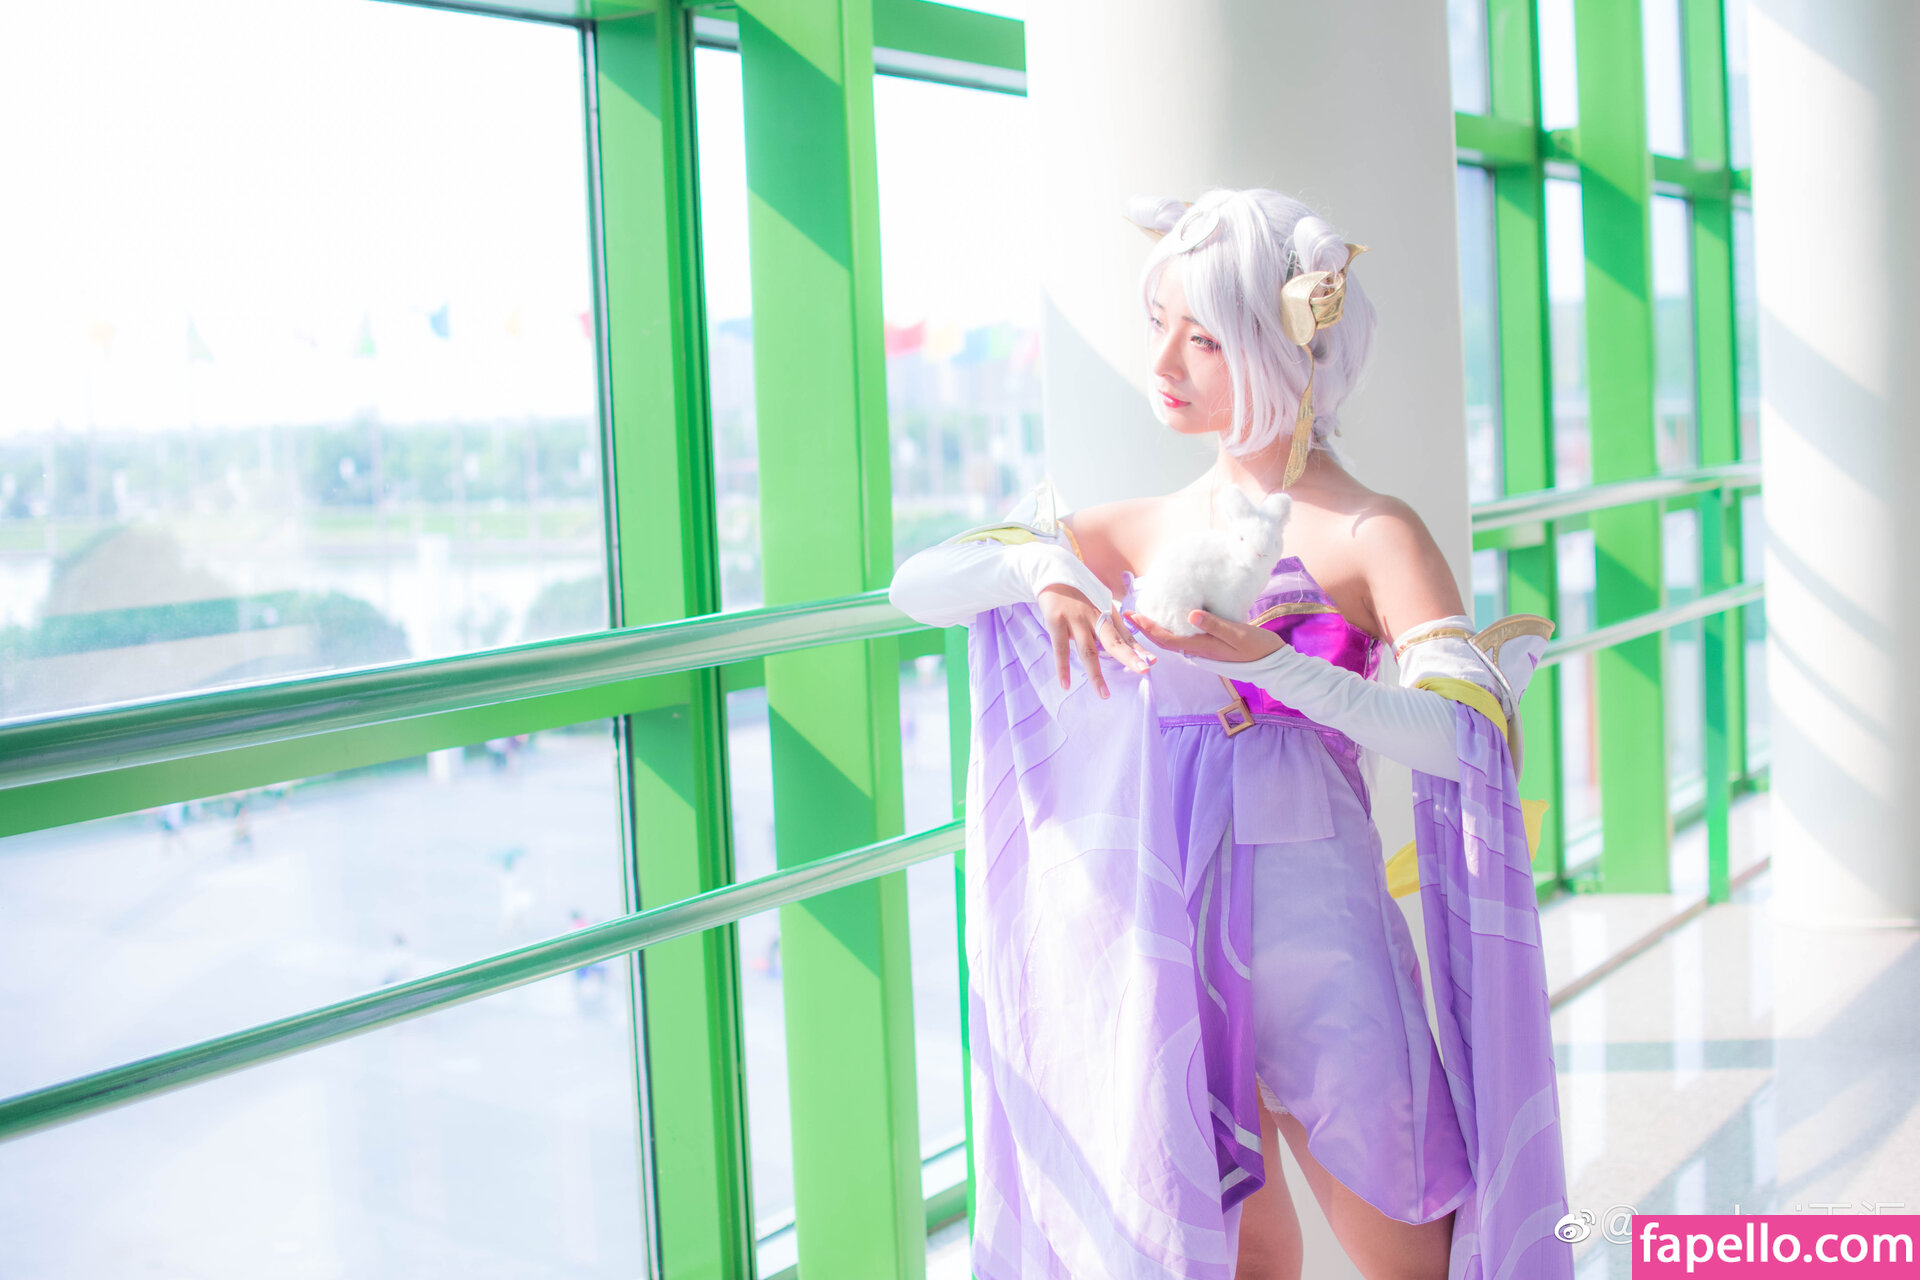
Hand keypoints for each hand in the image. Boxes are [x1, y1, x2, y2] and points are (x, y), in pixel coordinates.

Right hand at [1036, 584, 1153, 697]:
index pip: (1125, 635)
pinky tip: (1066, 684)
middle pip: (1113, 641)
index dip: (1138, 649)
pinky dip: (1063, 668)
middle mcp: (1095, 615)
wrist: (1052, 573)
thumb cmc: (1079, 594)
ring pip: (1088, 651)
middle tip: (1143, 670)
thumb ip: (1111, 626)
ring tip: (1104, 694)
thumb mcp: (1099, 605)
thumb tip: (1130, 648)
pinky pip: (1061, 649)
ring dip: (1096, 674)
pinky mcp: (1056, 622)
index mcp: (1107, 612)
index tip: (1151, 662)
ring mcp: (1075, 619)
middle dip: (1129, 656)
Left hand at [1125, 608, 1285, 664]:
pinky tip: (1170, 620)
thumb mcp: (1237, 633)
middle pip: (1164, 641)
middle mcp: (1198, 651)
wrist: (1274, 664)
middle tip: (1129, 613)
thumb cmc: (1258, 647)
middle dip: (1145, 629)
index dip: (1147, 628)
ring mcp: (1204, 650)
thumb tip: (1189, 614)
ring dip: (1156, 630)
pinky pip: (1184, 639)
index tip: (1132, 616)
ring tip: (1144, 615)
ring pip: (1173, 641)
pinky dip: (1171, 630)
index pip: (1166, 639)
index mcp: (1201, 648)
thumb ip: (1214, 625)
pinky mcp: (1211, 647)